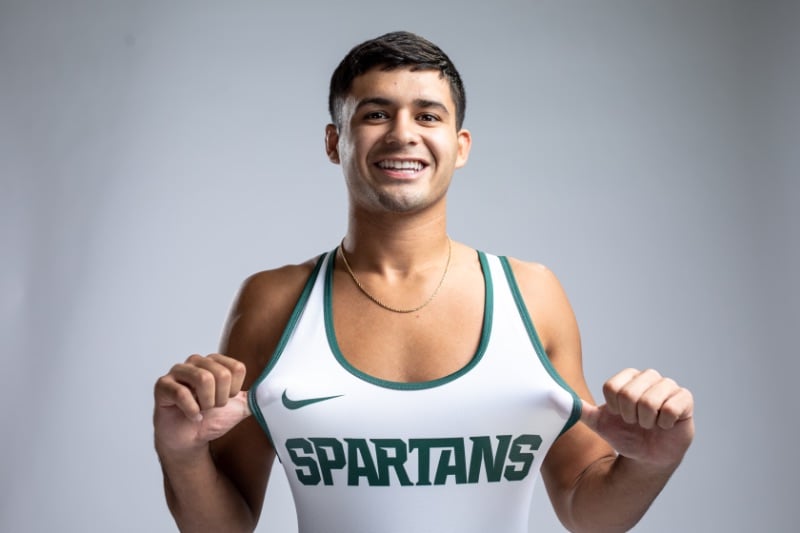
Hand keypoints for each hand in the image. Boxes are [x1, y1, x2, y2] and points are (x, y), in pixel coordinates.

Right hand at [153, 353, 250, 456]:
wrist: (190, 440)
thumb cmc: (212, 419)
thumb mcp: (240, 408)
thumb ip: (257, 397)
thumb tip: (277, 390)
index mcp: (216, 362)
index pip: (237, 368)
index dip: (234, 391)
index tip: (225, 400)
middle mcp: (196, 362)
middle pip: (221, 374)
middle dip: (220, 399)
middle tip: (211, 408)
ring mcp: (178, 372)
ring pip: (203, 379)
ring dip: (206, 404)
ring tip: (202, 410)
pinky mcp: (163, 385)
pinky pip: (182, 393)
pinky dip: (192, 411)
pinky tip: (192, 417)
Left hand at [580, 368, 694, 468]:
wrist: (647, 456)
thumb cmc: (624, 435)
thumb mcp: (598, 422)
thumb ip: (577, 408)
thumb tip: (552, 396)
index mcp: (628, 377)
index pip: (612, 387)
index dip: (614, 408)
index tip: (620, 416)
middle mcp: (649, 377)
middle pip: (630, 394)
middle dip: (630, 416)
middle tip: (637, 422)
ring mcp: (668, 387)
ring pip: (650, 401)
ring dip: (647, 422)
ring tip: (650, 424)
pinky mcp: (685, 399)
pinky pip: (671, 408)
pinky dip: (664, 423)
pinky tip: (665, 425)